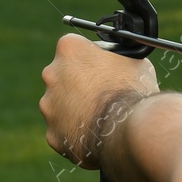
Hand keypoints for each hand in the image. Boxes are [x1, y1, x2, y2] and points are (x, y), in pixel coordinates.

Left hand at [40, 33, 158, 169]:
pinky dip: (74, 132)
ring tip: (99, 117)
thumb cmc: (133, 90)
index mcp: (70, 50)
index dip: (89, 57)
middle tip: (100, 94)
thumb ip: (115, 58)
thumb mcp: (132, 60)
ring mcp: (49, 106)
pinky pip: (62, 131)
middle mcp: (52, 74)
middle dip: (77, 84)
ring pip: (59, 104)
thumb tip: (117, 62)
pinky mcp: (52, 133)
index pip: (74, 47)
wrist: (130, 128)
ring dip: (74, 108)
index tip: (100, 68)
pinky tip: (93, 134)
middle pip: (62, 76)